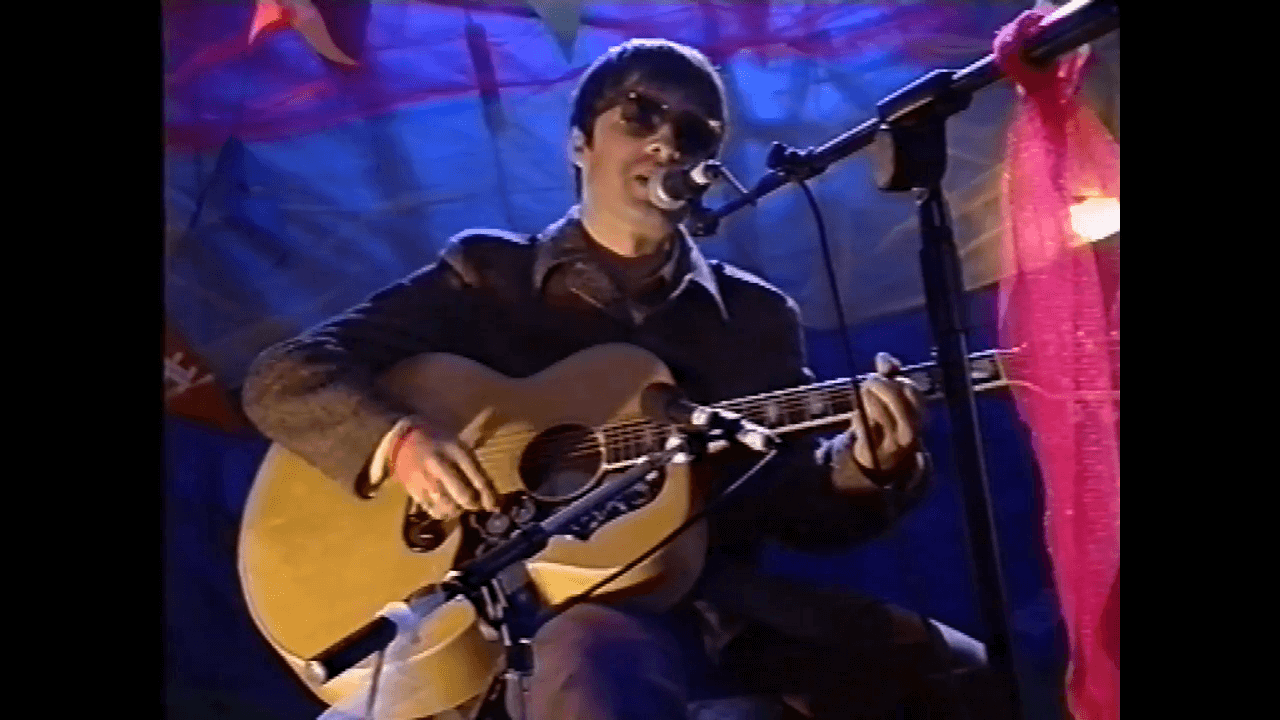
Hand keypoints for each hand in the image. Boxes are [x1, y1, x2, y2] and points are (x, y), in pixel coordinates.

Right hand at [389, 424, 498, 519]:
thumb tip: (493, 504)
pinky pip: (434, 511)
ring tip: (458, 503)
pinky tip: (445, 505)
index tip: (495, 507)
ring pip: (450, 507)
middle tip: (474, 503)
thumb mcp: (461, 448)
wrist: (404, 439)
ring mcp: (425, 479)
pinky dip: (444, 513)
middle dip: (473, 504)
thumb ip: (477, 473)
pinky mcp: (414, 491)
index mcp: (456, 451)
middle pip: (464, 496)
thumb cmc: (439, 443)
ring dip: (458, 509)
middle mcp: (440, 465)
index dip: (490, 496)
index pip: (478, 479)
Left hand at [847, 352, 924, 474]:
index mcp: (920, 415)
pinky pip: (861, 423)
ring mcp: (893, 441)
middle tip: (868, 382)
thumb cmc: (890, 420)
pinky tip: (858, 415)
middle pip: (892, 396)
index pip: (910, 389)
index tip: (883, 374)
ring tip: (863, 399)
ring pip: (875, 408)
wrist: (884, 461)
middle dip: (876, 384)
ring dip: (865, 399)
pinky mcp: (873, 449)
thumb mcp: (895, 399)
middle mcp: (910, 429)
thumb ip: (891, 375)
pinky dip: (857, 415)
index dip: (893, 378)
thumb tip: (883, 357)